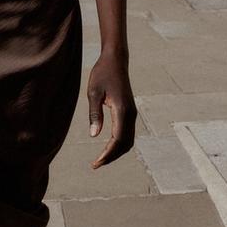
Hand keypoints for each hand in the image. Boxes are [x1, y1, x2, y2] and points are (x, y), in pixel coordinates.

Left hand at [87, 52, 136, 168]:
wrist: (115, 61)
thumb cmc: (101, 74)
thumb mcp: (93, 93)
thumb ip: (95, 114)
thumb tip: (94, 135)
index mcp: (122, 111)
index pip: (117, 140)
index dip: (107, 155)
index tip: (95, 163)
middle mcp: (131, 114)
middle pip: (124, 144)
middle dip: (111, 157)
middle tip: (95, 165)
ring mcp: (132, 113)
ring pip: (128, 140)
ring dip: (116, 152)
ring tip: (100, 159)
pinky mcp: (130, 111)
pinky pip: (127, 133)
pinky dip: (119, 144)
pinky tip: (107, 146)